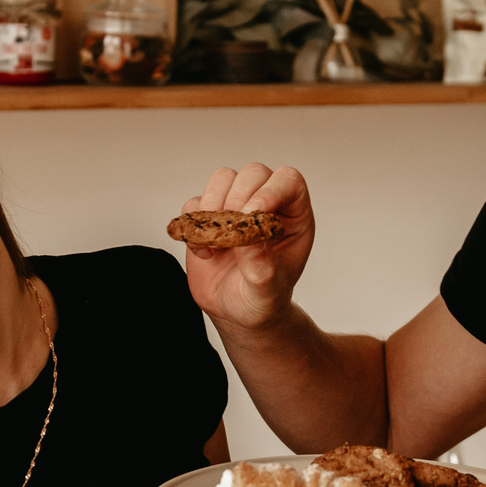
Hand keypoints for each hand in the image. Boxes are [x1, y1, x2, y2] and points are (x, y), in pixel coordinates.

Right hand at [178, 164, 314, 332]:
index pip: (289, 182)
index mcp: (293, 217)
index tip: (255, 212)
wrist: (236, 312)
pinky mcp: (207, 216)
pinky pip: (195, 202)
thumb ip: (262, 267)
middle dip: (238, 199)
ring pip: (223, 179)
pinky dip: (193, 224)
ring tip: (215, 244)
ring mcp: (235, 207)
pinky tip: (203, 252)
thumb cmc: (262, 299)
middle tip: (231, 233)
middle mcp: (266, 205)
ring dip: (213, 207)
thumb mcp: (267, 291)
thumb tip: (248, 239)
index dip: (272, 189)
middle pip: (253, 174)